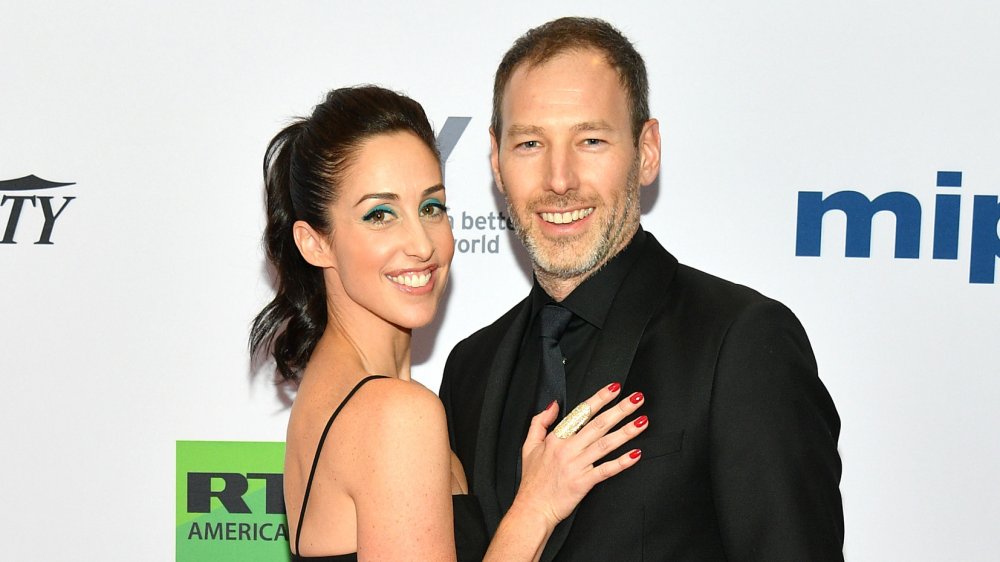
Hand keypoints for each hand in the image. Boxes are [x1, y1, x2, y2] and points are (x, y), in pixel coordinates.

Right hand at [514, 383, 646, 526]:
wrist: (531, 509)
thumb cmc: (532, 481)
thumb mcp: (528, 446)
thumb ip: (539, 422)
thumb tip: (553, 405)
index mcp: (556, 438)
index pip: (582, 413)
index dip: (599, 399)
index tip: (614, 388)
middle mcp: (568, 449)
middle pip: (598, 424)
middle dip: (620, 409)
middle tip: (637, 398)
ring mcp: (577, 465)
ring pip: (605, 444)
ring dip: (626, 431)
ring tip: (642, 421)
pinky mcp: (583, 483)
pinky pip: (606, 470)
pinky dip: (622, 462)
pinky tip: (636, 454)